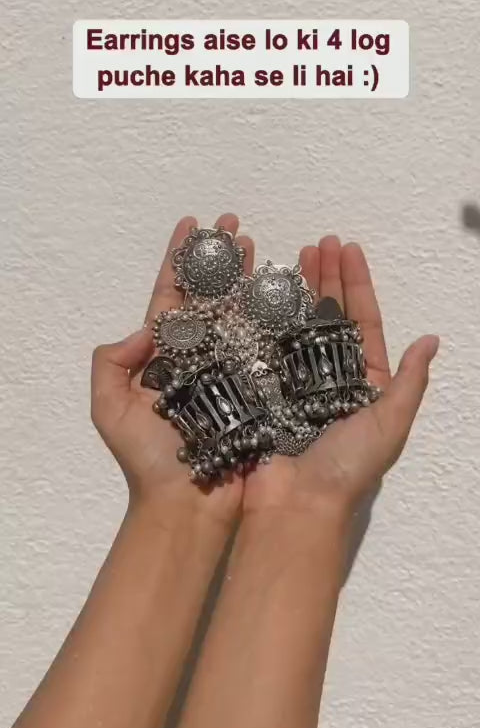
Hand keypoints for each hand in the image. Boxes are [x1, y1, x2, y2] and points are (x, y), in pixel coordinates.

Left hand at [90, 213, 253, 523]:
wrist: (189, 504)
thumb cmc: (149, 460)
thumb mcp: (111, 410)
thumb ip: (112, 364)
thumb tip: (144, 329)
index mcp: (163, 355)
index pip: (172, 296)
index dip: (181, 260)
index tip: (193, 223)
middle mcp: (199, 354)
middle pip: (211, 294)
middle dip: (221, 258)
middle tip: (236, 225)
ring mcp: (230, 367)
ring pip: (242, 312)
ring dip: (251, 277)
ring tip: (263, 246)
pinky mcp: (257, 384)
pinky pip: (267, 342)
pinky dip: (276, 314)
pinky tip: (287, 289)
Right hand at [243, 236, 438, 516]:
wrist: (296, 505)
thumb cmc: (346, 465)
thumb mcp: (389, 423)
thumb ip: (409, 382)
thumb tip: (432, 340)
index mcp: (364, 385)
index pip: (364, 323)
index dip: (358, 285)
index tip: (349, 250)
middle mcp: (329, 379)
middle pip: (330, 316)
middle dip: (327, 278)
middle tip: (320, 243)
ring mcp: (293, 382)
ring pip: (297, 324)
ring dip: (298, 289)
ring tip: (295, 255)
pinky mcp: (262, 388)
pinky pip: (266, 345)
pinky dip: (265, 317)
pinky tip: (263, 291)